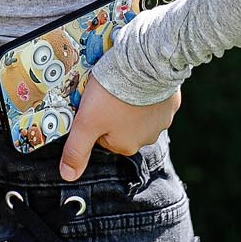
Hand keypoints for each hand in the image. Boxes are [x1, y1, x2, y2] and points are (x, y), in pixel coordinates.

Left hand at [59, 78, 181, 181]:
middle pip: (122, 127)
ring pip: (139, 113)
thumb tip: (68, 176)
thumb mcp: (86, 123)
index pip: (102, 137)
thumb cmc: (113, 95)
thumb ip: (76, 150)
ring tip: (123, 84)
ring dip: (131, 101)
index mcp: (126, 146)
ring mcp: (163, 120)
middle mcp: (148, 138)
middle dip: (113, 111)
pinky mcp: (172, 102)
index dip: (94, 119)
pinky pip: (156, 100)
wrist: (144, 65)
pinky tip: (140, 80)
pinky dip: (147, 91)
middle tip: (107, 92)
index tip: (93, 104)